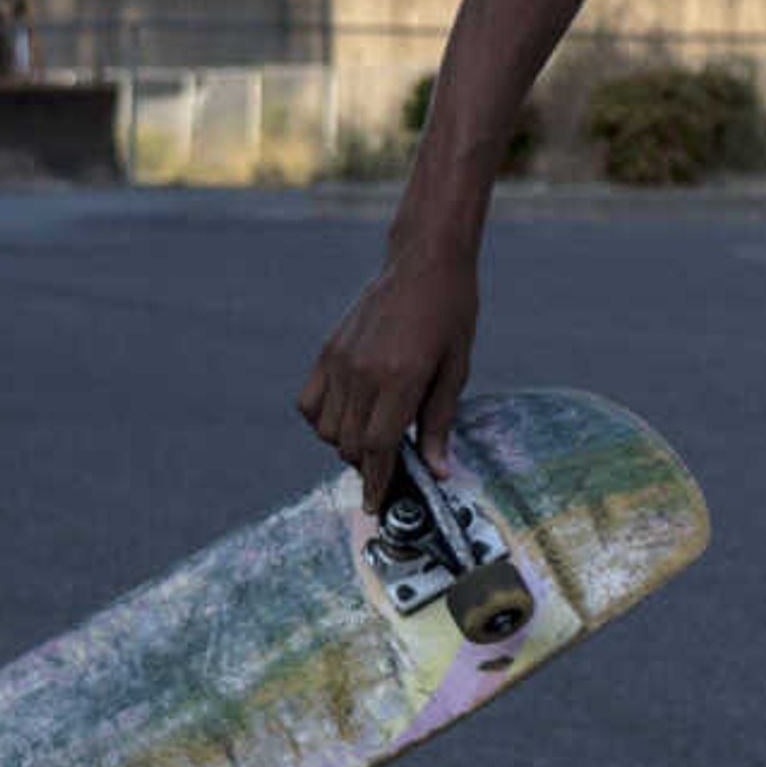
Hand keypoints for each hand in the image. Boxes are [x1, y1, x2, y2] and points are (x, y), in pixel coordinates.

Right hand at [297, 245, 479, 513]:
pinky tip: (345, 416)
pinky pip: (309, 402)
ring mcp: (340, 361)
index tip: (375, 504)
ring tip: (370, 436)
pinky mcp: (328, 351)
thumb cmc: (450, 314)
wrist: (424, 263)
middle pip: (348, 444)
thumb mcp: (456, 370)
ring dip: (344, 444)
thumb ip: (440, 423)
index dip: (376, 482)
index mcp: (402, 378)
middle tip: (387, 465)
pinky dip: (321, 420)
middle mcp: (364, 373)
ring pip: (326, 429)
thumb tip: (437, 470)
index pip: (378, 447)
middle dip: (365, 465)